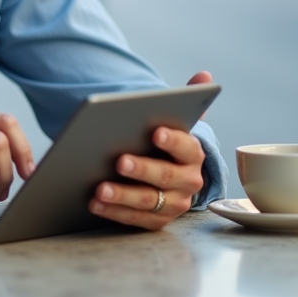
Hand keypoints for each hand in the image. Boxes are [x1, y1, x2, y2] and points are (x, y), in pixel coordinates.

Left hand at [89, 71, 212, 230]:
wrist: (169, 181)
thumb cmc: (166, 146)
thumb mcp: (176, 123)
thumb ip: (188, 100)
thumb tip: (204, 74)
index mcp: (193, 154)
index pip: (186, 147)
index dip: (172, 140)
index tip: (154, 132)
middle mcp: (189, 182)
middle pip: (165, 176)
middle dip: (142, 169)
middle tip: (119, 160)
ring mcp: (174, 205)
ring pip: (148, 201)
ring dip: (123, 195)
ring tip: (100, 188)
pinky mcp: (157, 221)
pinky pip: (135, 219)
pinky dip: (113, 212)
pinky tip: (94, 203)